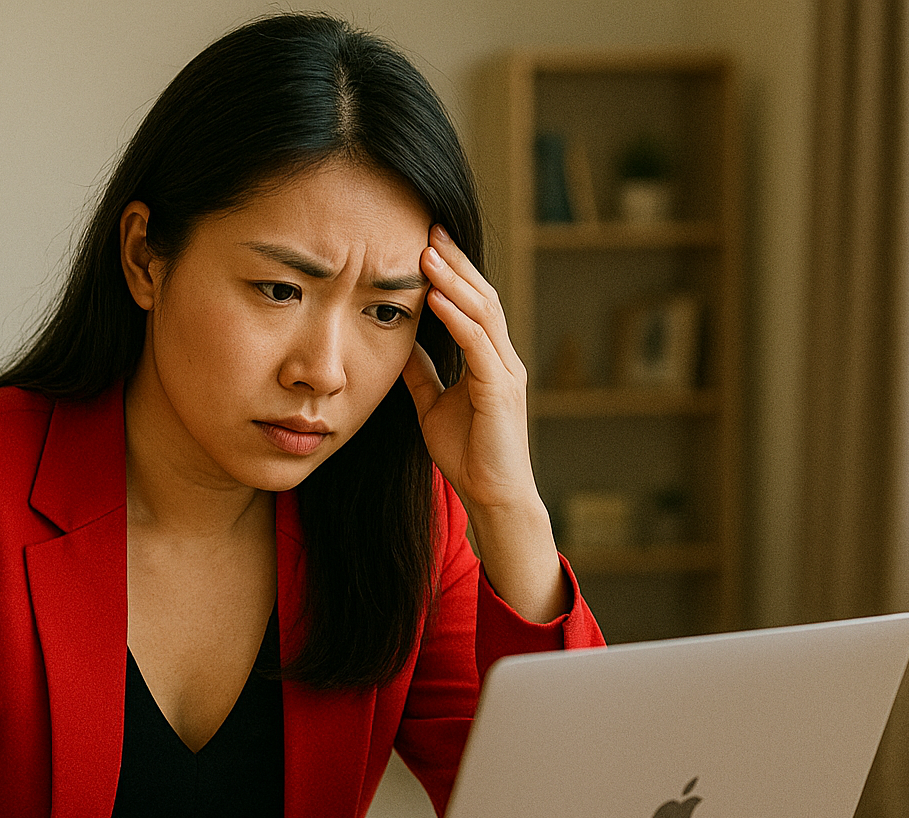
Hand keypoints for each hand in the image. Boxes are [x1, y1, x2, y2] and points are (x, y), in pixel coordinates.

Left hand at [401, 224, 539, 517]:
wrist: (492, 497)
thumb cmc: (468, 455)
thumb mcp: (433, 405)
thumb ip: (423, 373)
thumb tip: (402, 343)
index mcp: (489, 360)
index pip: (473, 303)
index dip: (451, 272)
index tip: (424, 242)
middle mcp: (503, 359)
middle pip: (481, 296)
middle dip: (455, 262)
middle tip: (427, 229)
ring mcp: (506, 373)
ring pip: (483, 313)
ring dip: (453, 280)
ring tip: (426, 253)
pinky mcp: (500, 391)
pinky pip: (478, 345)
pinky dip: (456, 318)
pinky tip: (435, 297)